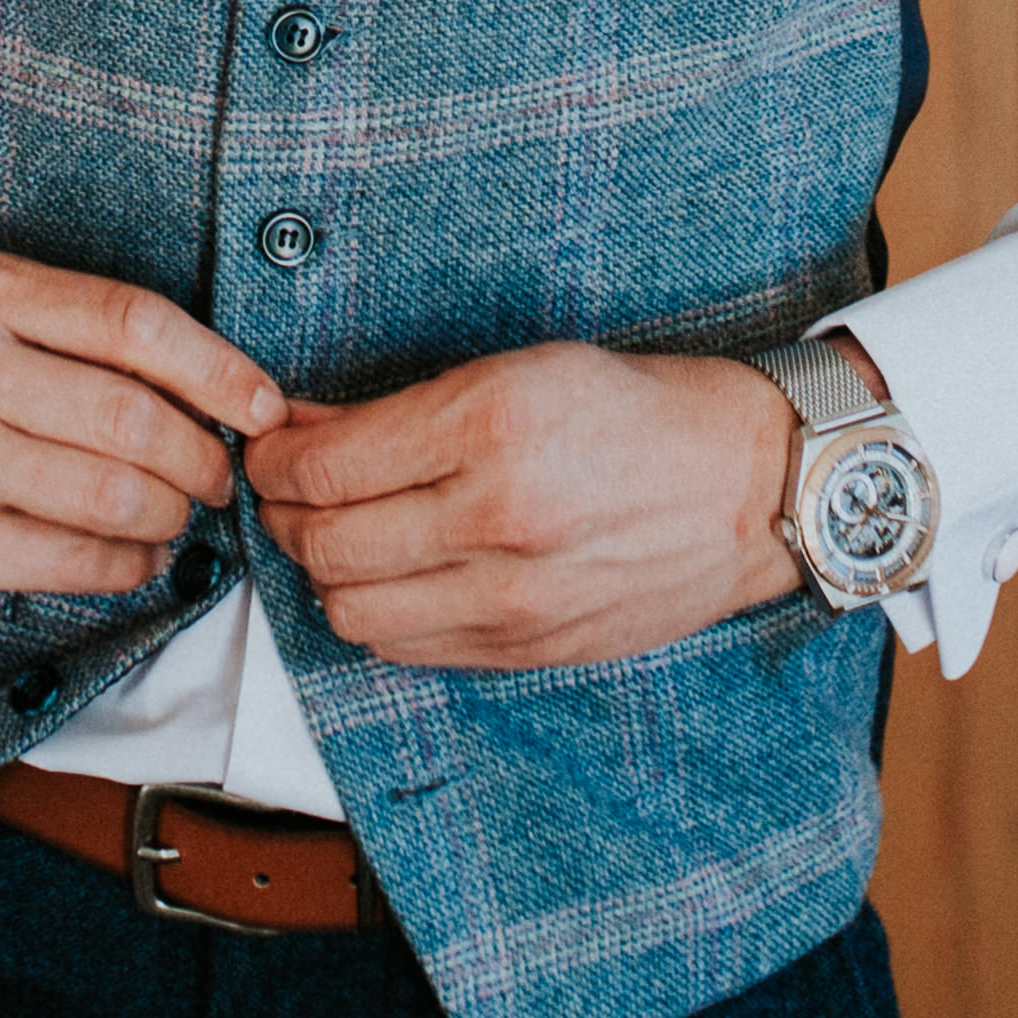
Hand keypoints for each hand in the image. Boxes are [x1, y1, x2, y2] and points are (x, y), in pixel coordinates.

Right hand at [0, 249, 287, 617]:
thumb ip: (76, 334)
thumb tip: (218, 388)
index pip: (132, 321)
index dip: (218, 369)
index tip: (264, 403)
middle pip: (134, 416)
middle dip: (202, 457)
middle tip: (218, 476)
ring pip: (115, 494)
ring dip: (171, 516)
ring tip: (174, 517)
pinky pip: (76, 559)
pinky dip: (128, 565)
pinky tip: (132, 557)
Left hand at [245, 342, 807, 671]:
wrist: (748, 485)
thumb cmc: (638, 410)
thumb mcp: (521, 369)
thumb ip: (403, 408)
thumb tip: (303, 427)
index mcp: (491, 424)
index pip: (328, 467)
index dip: (276, 460)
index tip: (270, 448)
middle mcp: (497, 516)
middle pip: (326, 545)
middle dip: (288, 517)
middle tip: (294, 492)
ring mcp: (514, 596)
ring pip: (353, 610)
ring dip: (328, 573)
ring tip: (342, 537)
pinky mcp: (528, 647)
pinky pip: (408, 648)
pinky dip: (379, 614)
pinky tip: (393, 577)